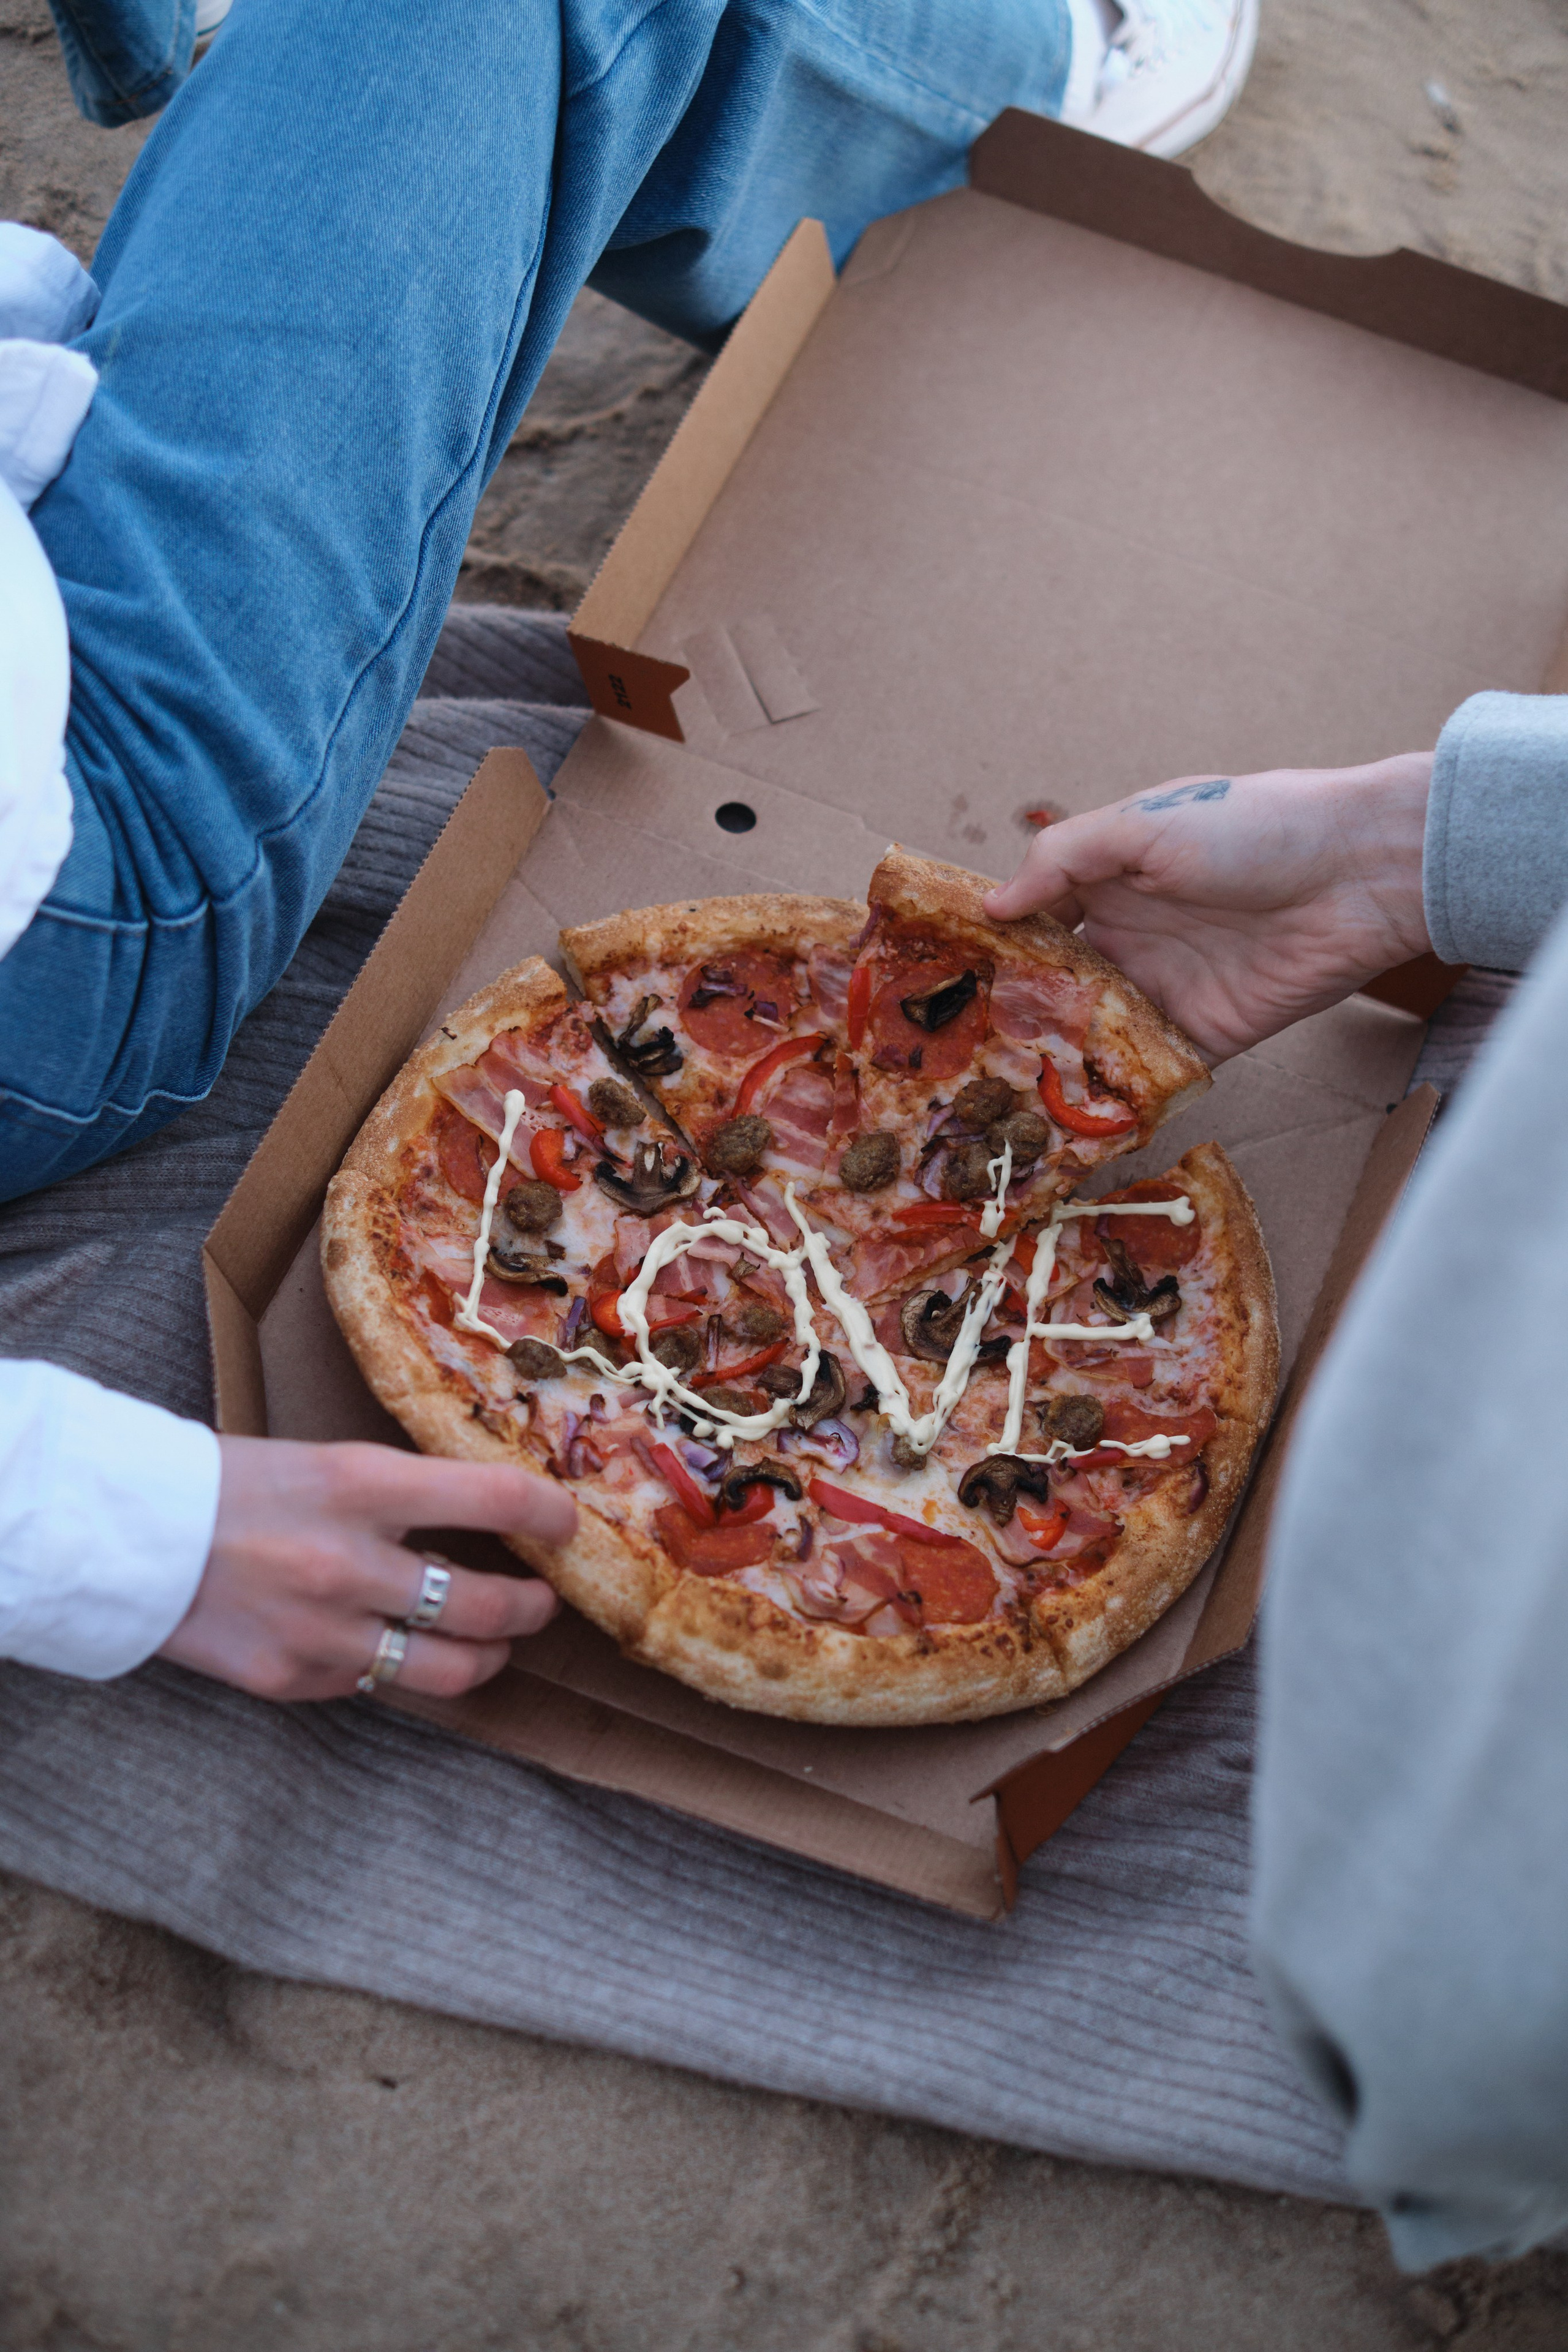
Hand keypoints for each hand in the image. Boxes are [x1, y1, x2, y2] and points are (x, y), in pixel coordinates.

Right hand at [159, 1436, 574, 1701]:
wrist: (124, 1535)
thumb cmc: (229, 1483)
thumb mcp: (327, 1462)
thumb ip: (403, 1493)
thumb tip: (485, 1517)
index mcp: (361, 1484)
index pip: (494, 1498)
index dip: (549, 1515)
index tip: (567, 1523)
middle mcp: (351, 1562)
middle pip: (489, 1606)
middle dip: (533, 1609)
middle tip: (543, 1601)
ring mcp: (324, 1631)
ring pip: (450, 1667)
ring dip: (488, 1657)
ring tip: (494, 1643)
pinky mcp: (295, 1680)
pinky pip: (379, 1684)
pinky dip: (399, 1667)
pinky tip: (397, 1646)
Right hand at [983, 753, 1434, 1061]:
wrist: (1358, 873)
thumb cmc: (1252, 827)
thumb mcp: (1144, 824)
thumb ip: (1062, 859)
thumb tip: (993, 905)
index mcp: (1112, 880)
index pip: (1036, 917)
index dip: (994, 943)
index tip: (942, 972)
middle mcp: (1132, 937)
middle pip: (1058, 985)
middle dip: (1013, 1014)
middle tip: (955, 1049)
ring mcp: (1166, 990)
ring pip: (1095, 1036)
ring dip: (1055, 1061)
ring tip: (993, 1093)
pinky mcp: (1205, 1037)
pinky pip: (1152, 1074)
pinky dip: (1116, 1094)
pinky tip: (1066, 1117)